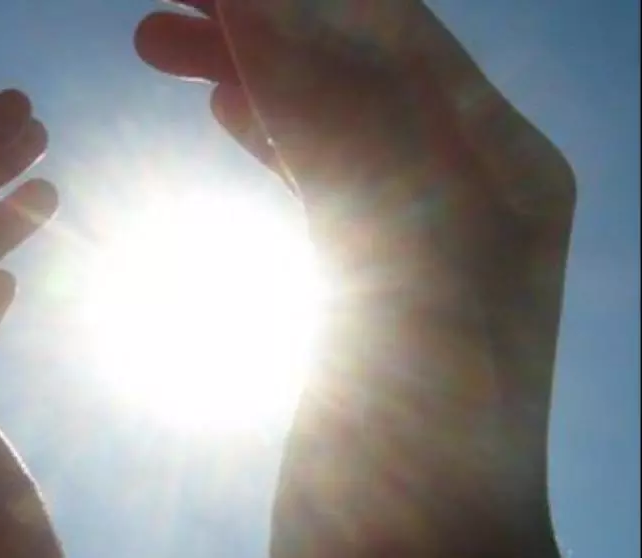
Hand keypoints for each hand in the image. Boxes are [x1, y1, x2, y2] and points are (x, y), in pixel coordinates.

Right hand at [136, 1, 574, 554]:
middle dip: (258, 21)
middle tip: (161, 11)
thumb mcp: (390, 256)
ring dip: (246, 67)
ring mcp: (419, 229)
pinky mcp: (368, 277)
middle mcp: (469, 183)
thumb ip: (333, 120)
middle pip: (350, 59)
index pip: (387, 28)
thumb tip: (258, 1)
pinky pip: (315, 173)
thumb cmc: (424, 440)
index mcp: (497, 166)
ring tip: (156, 38)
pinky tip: (220, 111)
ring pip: (323, 111)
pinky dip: (266, 129)